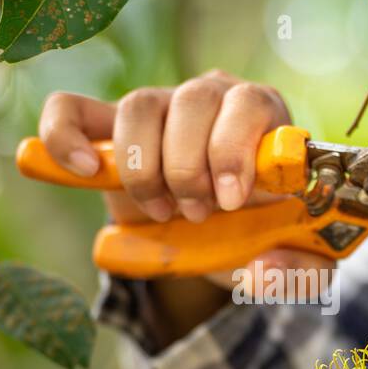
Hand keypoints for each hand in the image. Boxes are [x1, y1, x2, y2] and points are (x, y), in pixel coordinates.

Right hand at [37, 70, 336, 342]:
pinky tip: (85, 172)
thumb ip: (300, 272)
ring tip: (163, 212)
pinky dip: (66, 135)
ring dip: (145, 167)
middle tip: (197, 215)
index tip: (229, 200)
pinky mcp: (110, 128)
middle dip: (190, 168)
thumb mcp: (297, 262)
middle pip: (192, 100)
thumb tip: (263, 271)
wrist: (222, 236)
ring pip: (139, 106)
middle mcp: (213, 96)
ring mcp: (160, 106)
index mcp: (265, 115)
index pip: (248, 102)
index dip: (233, 149)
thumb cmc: (264, 233)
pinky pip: (72, 108)